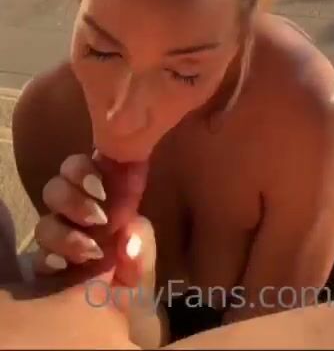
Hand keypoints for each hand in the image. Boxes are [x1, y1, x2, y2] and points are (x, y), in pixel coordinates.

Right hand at [33, 152, 147, 275]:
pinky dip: (49, 260)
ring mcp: (57, 243)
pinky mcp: (44, 269)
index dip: (82, 169)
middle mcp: (74, 217)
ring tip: (90, 251)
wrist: (119, 320)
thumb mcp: (142, 262)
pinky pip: (36, 257)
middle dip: (73, 200)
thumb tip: (127, 239)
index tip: (100, 185)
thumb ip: (141, 243)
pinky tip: (65, 267)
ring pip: (44, 224)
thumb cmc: (132, 284)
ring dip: (64, 234)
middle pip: (55, 190)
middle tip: (98, 218)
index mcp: (99, 200)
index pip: (79, 168)